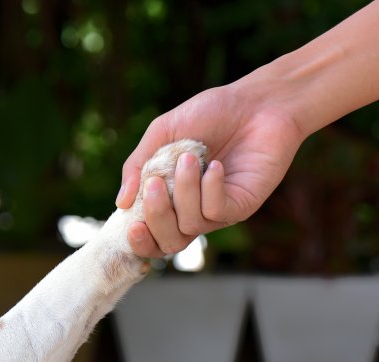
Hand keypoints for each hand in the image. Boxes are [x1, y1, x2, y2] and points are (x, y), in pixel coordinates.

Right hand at [116, 83, 305, 257]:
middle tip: (156, 183)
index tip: (131, 224)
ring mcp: (218, 211)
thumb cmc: (209, 113)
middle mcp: (193, 210)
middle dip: (157, 217)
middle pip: (168, 242)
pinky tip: (215, 165)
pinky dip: (209, 189)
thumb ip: (138, 165)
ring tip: (189, 157)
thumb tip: (121, 203)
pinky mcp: (242, 205)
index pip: (151, 235)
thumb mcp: (162, 133)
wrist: (256, 101)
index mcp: (169, 197)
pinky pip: (216, 212)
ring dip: (184, 191)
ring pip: (190, 225)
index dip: (139, 240)